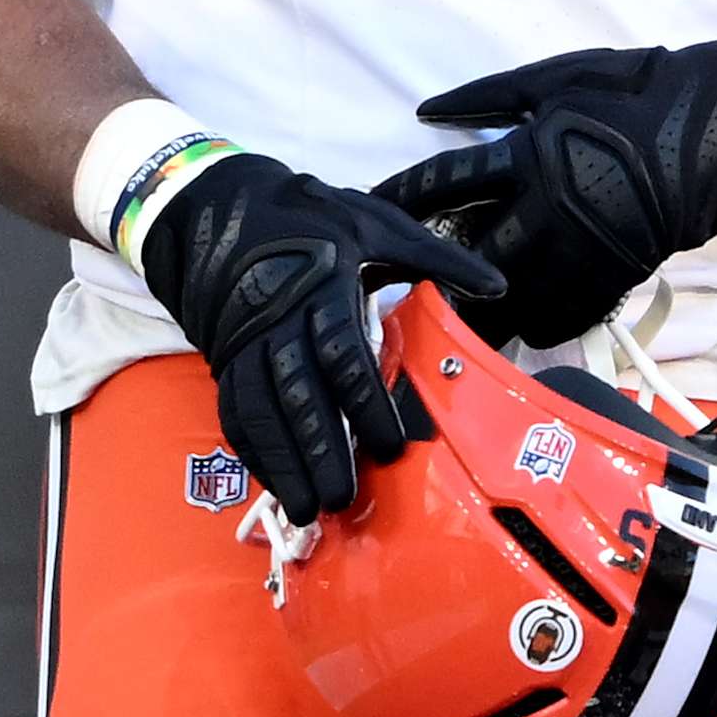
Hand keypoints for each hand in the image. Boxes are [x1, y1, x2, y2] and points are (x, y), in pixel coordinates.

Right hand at [139, 151, 503, 524]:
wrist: (219, 208)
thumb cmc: (310, 219)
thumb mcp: (375, 223)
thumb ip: (435, 257)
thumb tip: (497, 285)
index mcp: (323, 285)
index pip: (342, 353)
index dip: (365, 403)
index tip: (390, 446)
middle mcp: (279, 320)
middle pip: (300, 394)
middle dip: (322, 449)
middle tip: (346, 497)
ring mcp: (245, 343)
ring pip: (263, 411)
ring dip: (284, 463)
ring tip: (309, 508)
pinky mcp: (224, 360)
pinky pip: (235, 412)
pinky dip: (254, 452)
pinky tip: (275, 484)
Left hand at [377, 42, 716, 351]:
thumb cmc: (635, 93)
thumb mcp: (558, 79)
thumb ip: (490, 97)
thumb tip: (428, 111)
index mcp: (529, 156)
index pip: (444, 184)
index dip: (398, 197)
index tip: (363, 210)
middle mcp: (550, 212)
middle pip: (470, 263)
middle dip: (429, 279)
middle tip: (391, 291)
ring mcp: (584, 252)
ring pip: (514, 302)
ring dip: (476, 312)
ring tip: (439, 323)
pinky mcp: (615, 278)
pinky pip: (561, 316)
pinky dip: (532, 322)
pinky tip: (510, 324)